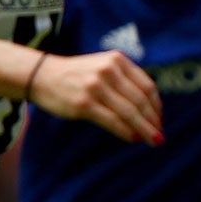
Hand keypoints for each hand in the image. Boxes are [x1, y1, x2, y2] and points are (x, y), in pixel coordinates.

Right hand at [29, 50, 162, 145]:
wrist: (40, 75)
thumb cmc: (77, 75)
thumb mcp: (103, 67)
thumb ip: (126, 80)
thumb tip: (152, 109)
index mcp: (117, 60)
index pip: (147, 86)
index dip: (157, 107)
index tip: (160, 120)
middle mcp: (109, 71)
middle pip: (141, 101)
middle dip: (154, 121)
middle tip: (160, 136)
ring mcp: (96, 86)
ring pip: (130, 113)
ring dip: (145, 129)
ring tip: (153, 141)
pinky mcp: (84, 103)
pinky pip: (113, 121)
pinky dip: (126, 132)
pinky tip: (134, 139)